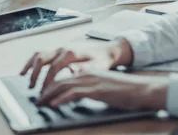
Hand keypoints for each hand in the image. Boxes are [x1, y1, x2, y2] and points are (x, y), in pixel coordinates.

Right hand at [20, 39, 132, 89]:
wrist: (106, 49)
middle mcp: (63, 48)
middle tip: (32, 87)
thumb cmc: (102, 60)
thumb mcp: (97, 66)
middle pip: (43, 59)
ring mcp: (59, 47)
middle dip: (35, 74)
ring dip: (30, 66)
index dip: (47, 80)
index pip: (54, 67)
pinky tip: (26, 70)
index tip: (44, 91)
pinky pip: (41, 53)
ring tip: (24, 78)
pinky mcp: (58, 49)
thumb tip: (72, 72)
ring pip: (39, 54)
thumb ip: (84, 69)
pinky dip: (32, 61)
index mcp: (71, 53)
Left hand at [38, 71, 168, 110]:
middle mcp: (86, 74)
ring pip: (63, 86)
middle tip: (37, 101)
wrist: (140, 89)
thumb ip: (89, 89)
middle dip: (46, 92)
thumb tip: (77, 95)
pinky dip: (61, 99)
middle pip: (60, 81)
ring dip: (49, 96)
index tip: (43, 95)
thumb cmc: (124, 91)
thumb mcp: (102, 88)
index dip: (51, 87)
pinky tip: (54, 104)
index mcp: (88, 72)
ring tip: (41, 104)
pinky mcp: (95, 90)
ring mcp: (91, 81)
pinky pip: (73, 94)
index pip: (64, 78)